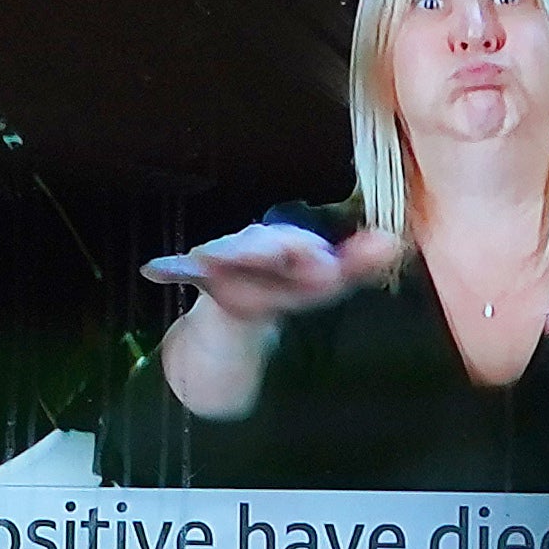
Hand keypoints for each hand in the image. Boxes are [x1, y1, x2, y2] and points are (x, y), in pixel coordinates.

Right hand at [148, 221, 403, 420]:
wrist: (244, 306)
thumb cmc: (288, 284)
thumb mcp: (326, 282)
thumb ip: (358, 264)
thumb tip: (395, 242)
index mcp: (284, 243)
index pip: (295, 244)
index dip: (305, 254)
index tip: (319, 265)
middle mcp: (251, 243)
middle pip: (254, 244)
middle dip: (259, 249)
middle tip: (262, 255)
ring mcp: (222, 257)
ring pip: (219, 252)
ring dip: (215, 253)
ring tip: (206, 256)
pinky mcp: (197, 274)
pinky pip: (180, 268)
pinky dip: (168, 266)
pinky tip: (154, 268)